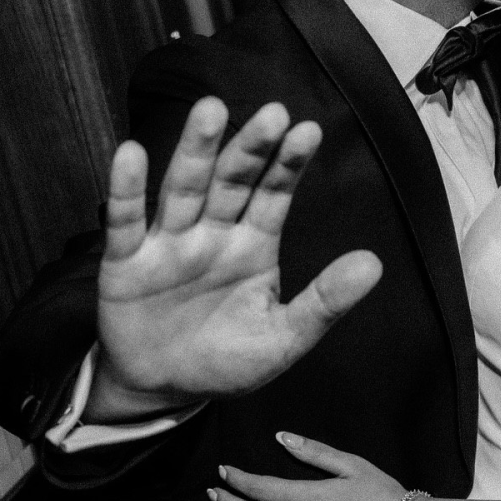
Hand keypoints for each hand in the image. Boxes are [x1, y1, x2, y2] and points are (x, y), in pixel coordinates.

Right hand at [87, 99, 382, 420]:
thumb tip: (375, 264)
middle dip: (250, 148)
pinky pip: (126, 222)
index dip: (289, 164)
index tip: (308, 130)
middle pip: (231, 181)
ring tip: (211, 112)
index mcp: (253, 245)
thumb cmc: (225, 361)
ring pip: (183, 188)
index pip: (274, 195)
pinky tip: (131, 152)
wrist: (162, 389)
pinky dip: (126, 190)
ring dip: (195, 151)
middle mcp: (212, 233)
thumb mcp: (282, 338)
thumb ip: (324, 302)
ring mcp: (169, 243)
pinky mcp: (126, 263)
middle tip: (272, 113)